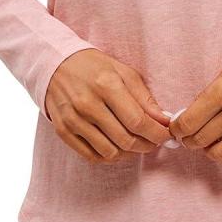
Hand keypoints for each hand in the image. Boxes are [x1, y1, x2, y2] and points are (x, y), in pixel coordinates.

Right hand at [44, 49, 173, 162]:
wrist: (55, 64)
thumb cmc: (94, 67)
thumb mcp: (123, 72)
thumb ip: (144, 97)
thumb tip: (163, 121)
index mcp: (106, 85)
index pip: (137, 121)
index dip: (156, 133)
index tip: (166, 135)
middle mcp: (87, 104)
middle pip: (125, 140)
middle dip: (147, 145)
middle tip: (154, 141)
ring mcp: (73, 120)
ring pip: (110, 152)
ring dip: (129, 153)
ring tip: (137, 144)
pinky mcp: (63, 131)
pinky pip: (91, 156)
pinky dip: (109, 157)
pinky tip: (118, 147)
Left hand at [168, 54, 221, 166]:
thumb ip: (208, 97)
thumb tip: (188, 118)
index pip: (188, 121)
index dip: (178, 130)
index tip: (178, 131)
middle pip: (201, 140)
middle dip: (191, 142)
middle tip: (191, 139)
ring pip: (220, 154)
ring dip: (210, 152)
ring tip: (211, 144)